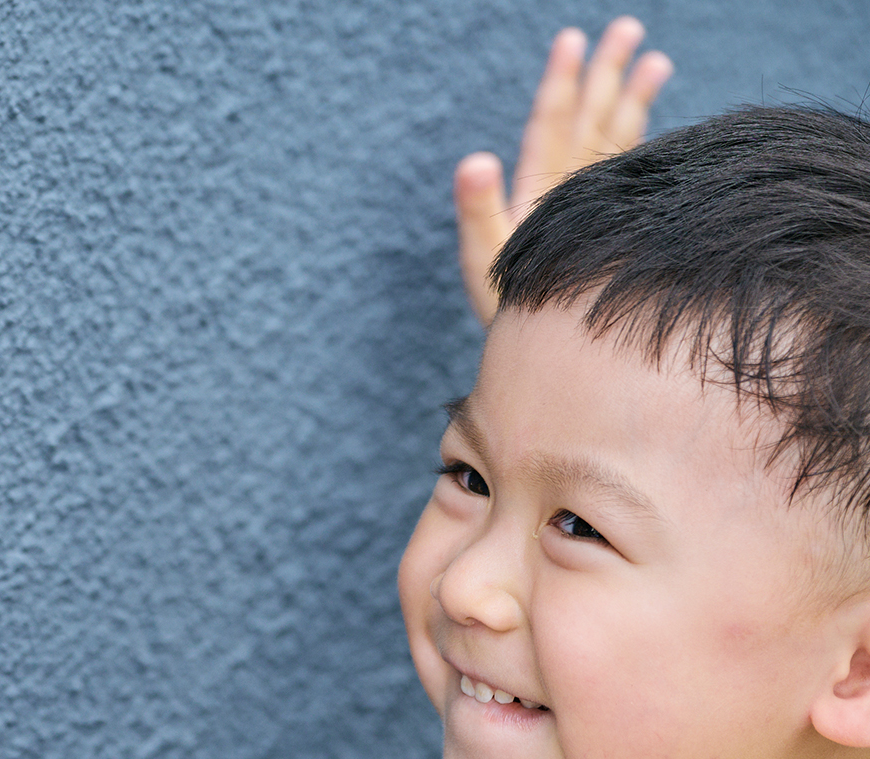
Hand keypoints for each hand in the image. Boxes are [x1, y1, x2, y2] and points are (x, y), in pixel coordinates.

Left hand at [455, 16, 671, 324]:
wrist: (540, 352)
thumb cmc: (506, 309)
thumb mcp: (486, 255)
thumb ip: (476, 209)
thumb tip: (472, 159)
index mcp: (534, 188)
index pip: (549, 122)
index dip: (561, 81)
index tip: (573, 39)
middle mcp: (562, 188)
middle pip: (585, 117)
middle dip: (604, 73)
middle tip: (626, 26)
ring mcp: (589, 204)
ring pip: (614, 138)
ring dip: (631, 99)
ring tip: (656, 58)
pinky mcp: (610, 224)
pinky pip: (632, 171)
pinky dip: (647, 142)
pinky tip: (661, 122)